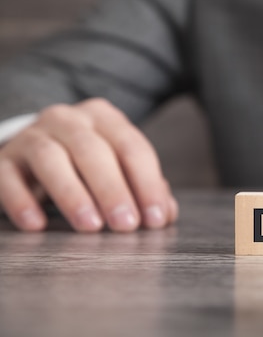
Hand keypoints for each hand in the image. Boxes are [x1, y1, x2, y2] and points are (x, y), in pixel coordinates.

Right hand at [0, 98, 177, 231]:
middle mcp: (67, 120)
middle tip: (126, 225)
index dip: (147, 184)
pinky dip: (22, 200)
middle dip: (113, 190)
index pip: (132, 148)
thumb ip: (143, 188)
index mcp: (104, 118)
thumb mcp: (118, 168)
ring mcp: (32, 136)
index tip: (155, 220)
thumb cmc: (86, 165)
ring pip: (51, 158)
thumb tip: (165, 214)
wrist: (32, 151)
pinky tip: (37, 224)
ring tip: (90, 226)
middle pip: (93, 150)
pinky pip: (7, 176)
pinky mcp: (2, 158)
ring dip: (73, 194)